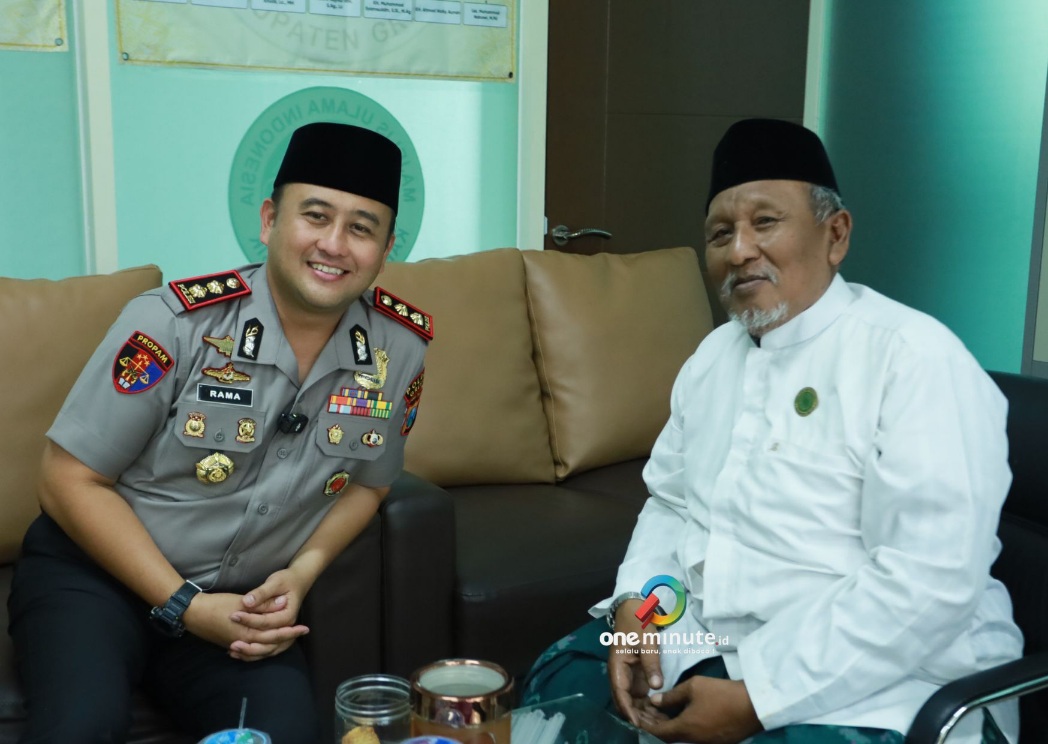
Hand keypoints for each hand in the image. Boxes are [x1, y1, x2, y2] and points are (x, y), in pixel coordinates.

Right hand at [182, 591, 308, 661]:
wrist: (194, 613)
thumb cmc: (218, 604)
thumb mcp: (244, 601)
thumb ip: (264, 604)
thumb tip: (283, 602)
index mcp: (249, 631)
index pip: (276, 634)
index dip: (291, 631)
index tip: (304, 628)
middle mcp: (245, 642)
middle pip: (271, 646)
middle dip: (287, 639)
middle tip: (301, 633)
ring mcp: (237, 645)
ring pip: (261, 651)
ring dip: (275, 645)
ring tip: (287, 639)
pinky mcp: (230, 644)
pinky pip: (249, 652)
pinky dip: (260, 651)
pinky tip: (265, 646)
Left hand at [227, 569, 312, 659]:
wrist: (297, 582)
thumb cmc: (286, 580)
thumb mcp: (275, 582)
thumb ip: (261, 593)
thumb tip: (247, 602)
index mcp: (288, 615)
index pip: (266, 622)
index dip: (249, 620)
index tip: (233, 616)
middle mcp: (287, 627)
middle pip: (268, 642)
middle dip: (249, 645)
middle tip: (231, 644)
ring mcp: (283, 633)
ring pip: (267, 650)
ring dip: (250, 653)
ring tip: (232, 651)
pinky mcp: (277, 635)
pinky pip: (265, 650)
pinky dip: (252, 654)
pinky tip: (237, 653)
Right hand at [608, 599, 665, 726]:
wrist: (635, 608)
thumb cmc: (638, 622)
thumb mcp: (647, 641)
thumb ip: (651, 663)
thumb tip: (656, 686)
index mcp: (617, 666)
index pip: (619, 694)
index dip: (627, 710)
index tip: (638, 723)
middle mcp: (620, 675)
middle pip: (625, 702)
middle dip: (637, 716)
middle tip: (654, 728)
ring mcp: (629, 676)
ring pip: (632, 701)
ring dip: (643, 713)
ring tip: (659, 724)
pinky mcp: (637, 675)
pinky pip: (640, 695)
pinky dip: (648, 706)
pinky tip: (660, 714)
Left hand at [637, 676, 761, 743]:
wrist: (754, 706)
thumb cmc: (721, 693)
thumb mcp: (693, 687)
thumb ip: (671, 695)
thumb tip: (655, 701)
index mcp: (685, 729)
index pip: (657, 733)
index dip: (645, 724)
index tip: (638, 715)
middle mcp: (693, 741)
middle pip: (668, 737)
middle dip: (655, 724)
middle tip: (647, 711)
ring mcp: (706, 743)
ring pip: (681, 737)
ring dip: (669, 726)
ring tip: (661, 712)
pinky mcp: (717, 742)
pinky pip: (694, 737)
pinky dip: (683, 728)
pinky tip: (681, 716)